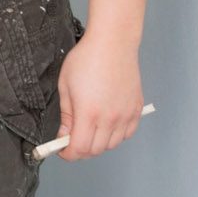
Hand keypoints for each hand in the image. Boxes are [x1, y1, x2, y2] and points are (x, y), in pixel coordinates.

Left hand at [54, 32, 143, 160]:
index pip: (79, 148)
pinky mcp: (135, 109)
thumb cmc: (87, 58)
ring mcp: (125, 114)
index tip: (61, 149)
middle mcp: (109, 117)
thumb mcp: (66, 85)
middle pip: (95, 150)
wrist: (113, 43)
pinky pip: (127, 133)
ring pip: (112, 144)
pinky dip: (116, 135)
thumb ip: (66, 114)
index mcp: (88, 112)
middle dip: (80, 150)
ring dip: (98, 143)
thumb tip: (65, 134)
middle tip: (72, 140)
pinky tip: (107, 125)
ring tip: (89, 130)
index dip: (67, 153)